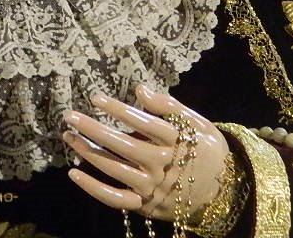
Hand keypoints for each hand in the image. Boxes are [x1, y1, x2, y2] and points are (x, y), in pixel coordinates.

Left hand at [63, 85, 227, 223]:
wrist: (224, 193)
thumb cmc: (205, 150)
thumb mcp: (197, 123)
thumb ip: (168, 106)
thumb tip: (139, 89)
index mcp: (176, 142)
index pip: (143, 123)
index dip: (118, 110)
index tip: (95, 98)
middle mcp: (162, 165)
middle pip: (123, 146)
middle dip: (94, 130)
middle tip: (70, 116)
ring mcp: (152, 187)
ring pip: (115, 170)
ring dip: (88, 153)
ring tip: (68, 136)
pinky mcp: (144, 205)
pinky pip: (115, 198)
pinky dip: (93, 188)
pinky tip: (74, 172)